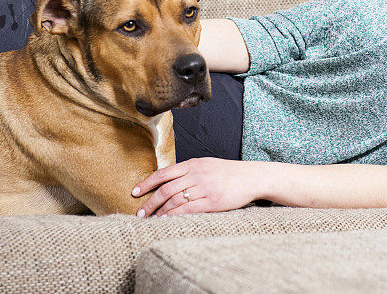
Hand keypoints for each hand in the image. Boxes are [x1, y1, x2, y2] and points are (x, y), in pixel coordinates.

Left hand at [131, 157, 261, 217]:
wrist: (251, 177)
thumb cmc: (227, 172)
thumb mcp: (206, 165)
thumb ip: (188, 171)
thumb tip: (167, 181)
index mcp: (193, 164)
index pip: (164, 173)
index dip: (147, 183)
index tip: (134, 192)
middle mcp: (196, 174)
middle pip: (166, 189)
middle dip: (150, 202)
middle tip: (140, 212)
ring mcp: (205, 188)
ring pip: (176, 200)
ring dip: (161, 212)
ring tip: (151, 220)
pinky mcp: (213, 201)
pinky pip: (189, 209)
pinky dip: (175, 216)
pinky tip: (167, 221)